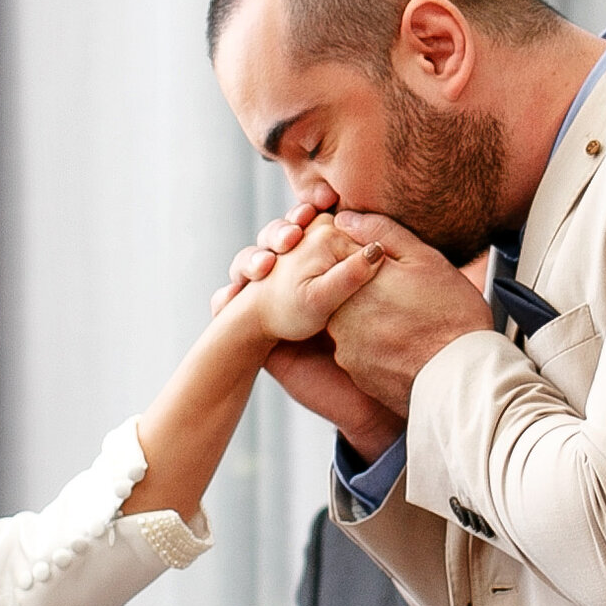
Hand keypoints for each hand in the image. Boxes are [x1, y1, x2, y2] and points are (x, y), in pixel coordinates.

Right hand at [214, 202, 401, 458]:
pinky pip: (229, 308)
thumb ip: (374, 270)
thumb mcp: (380, 303)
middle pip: (276, 239)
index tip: (320, 204)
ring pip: (251, 266)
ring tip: (261, 269)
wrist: (364, 401)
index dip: (309, 211)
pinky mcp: (259, 330)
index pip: (311, 223)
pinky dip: (223, 299)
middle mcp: (299, 277)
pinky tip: (227, 300)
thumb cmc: (381, 349)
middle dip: (277, 233)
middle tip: (290, 238)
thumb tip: (367, 241)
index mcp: (331, 262)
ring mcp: (275, 301)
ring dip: (251, 260)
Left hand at [320, 213, 496, 415]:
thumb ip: (381, 232)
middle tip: (403, 295)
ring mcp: (344, 346)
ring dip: (371, 317)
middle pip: (342, 290)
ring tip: (407, 319)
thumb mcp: (424, 259)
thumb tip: (345, 218)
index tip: (387, 264)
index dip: (365, 256)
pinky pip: (359, 350)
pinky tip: (404, 342)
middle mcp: (339, 314)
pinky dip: (376, 345)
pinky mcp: (355, 371)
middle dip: (366, 288)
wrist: (462, 377)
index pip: (340, 255)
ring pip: (349, 321)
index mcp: (353, 281)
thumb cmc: (451, 316)